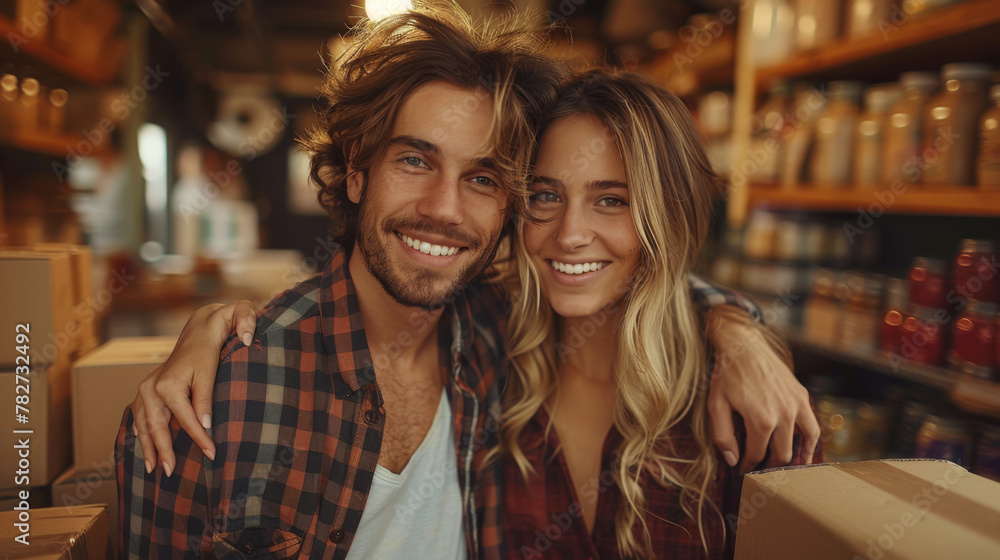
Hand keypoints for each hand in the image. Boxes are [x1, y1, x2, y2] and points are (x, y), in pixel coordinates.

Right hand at [131, 301, 257, 475]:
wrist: (197, 334)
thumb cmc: (206, 353)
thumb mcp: (209, 375)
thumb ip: (205, 401)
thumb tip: (206, 427)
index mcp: (168, 385)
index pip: (186, 420)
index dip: (199, 439)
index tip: (212, 454)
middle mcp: (151, 388)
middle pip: (156, 427)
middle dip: (163, 451)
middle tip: (170, 473)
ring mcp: (144, 389)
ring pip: (144, 424)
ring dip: (148, 447)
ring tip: (153, 469)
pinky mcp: (145, 390)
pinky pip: (140, 416)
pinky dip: (142, 433)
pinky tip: (144, 448)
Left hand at [705, 306, 819, 472]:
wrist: (743, 346)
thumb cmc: (727, 375)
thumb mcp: (716, 405)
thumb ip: (722, 436)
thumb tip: (733, 460)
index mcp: (760, 420)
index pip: (756, 455)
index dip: (748, 466)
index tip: (742, 470)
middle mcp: (782, 415)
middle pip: (780, 454)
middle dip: (769, 466)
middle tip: (759, 471)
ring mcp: (795, 405)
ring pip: (799, 444)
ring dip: (791, 459)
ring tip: (782, 468)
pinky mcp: (801, 396)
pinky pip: (812, 427)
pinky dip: (810, 443)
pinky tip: (805, 454)